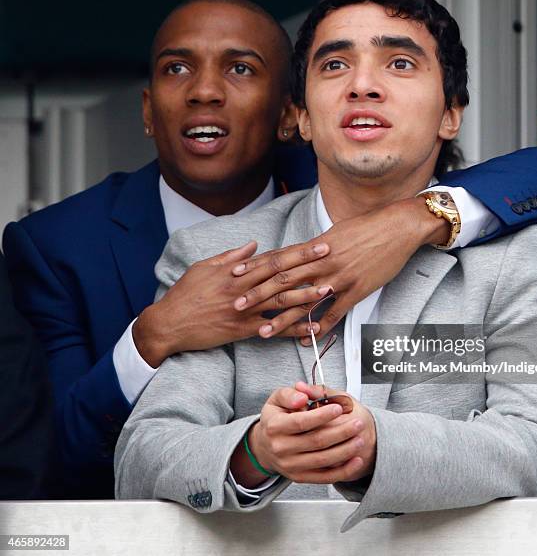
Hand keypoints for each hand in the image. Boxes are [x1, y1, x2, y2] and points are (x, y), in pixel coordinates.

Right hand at [133, 241, 331, 366]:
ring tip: (328, 288)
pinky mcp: (242, 330)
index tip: (317, 243)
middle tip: (331, 257)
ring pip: (280, 300)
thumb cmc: (185, 294)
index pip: (272, 258)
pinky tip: (311, 327)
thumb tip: (253, 244)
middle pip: (281, 274)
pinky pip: (272, 329)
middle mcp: (243, 288)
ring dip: (306, 294)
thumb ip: (231, 256)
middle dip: (308, 265)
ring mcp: (244, 310)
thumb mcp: (204, 267)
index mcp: (235, 271)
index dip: (297, 251)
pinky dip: (293, 329)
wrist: (169, 324)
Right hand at [230, 386, 364, 487]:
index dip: (322, 415)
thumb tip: (303, 396)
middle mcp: (280, 448)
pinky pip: (324, 477)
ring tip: (360, 439)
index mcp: (274, 426)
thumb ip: (290, 394)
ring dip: (345, 450)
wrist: (265, 446)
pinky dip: (343, 471)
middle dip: (341, 432)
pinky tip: (356, 461)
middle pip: (316, 441)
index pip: (301, 422)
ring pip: (323, 460)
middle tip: (357, 423)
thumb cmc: (275, 419)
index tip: (338, 408)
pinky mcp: (300, 477)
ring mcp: (290, 465)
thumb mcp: (276, 399)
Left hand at [231, 196, 448, 341]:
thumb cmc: (366, 226)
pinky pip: (335, 313)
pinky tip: (307, 340)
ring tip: (263, 332)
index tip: (235, 275)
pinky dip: (319, 328)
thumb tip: (298, 254)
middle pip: (283, 280)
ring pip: (304, 302)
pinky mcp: (356, 291)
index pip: (278, 258)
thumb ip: (315, 246)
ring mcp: (339, 278)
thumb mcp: (335, 232)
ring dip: (282, 319)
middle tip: (236, 306)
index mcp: (315, 246)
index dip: (255, 267)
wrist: (398, 227)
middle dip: (258, 294)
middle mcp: (323, 262)